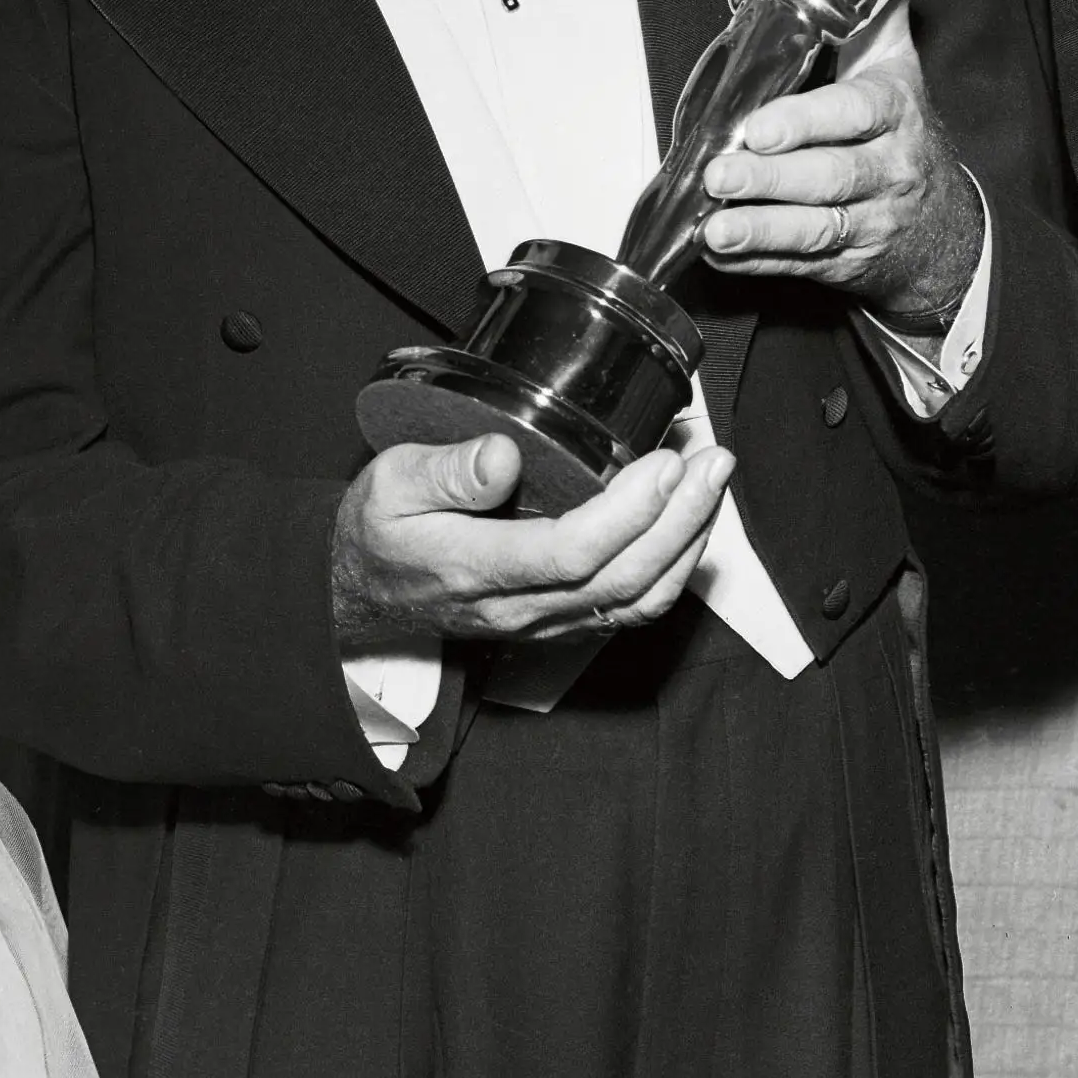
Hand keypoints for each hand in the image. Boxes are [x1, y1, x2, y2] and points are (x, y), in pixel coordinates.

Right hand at [330, 433, 731, 651]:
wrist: (364, 593)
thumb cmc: (380, 531)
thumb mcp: (388, 483)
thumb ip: (444, 470)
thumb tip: (503, 454)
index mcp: (475, 569)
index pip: (571, 554)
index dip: (628, 512)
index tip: (663, 464)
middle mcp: (519, 608)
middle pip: (622, 580)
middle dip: (681, 519)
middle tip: (713, 461)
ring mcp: (544, 624)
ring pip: (637, 602)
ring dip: (688, 543)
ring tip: (714, 483)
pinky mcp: (560, 624)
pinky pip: (630, 609)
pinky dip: (673, 567)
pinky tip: (689, 521)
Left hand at [693, 24, 985, 332]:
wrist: (943, 224)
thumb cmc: (901, 127)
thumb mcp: (897, 57)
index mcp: (894, 111)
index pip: (854, 114)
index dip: (807, 123)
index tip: (761, 126)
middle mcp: (887, 170)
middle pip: (831, 177)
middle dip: (772, 179)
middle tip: (721, 174)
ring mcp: (869, 221)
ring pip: (815, 228)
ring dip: (760, 229)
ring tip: (715, 227)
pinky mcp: (847, 262)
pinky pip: (801, 265)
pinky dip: (758, 261)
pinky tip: (721, 253)